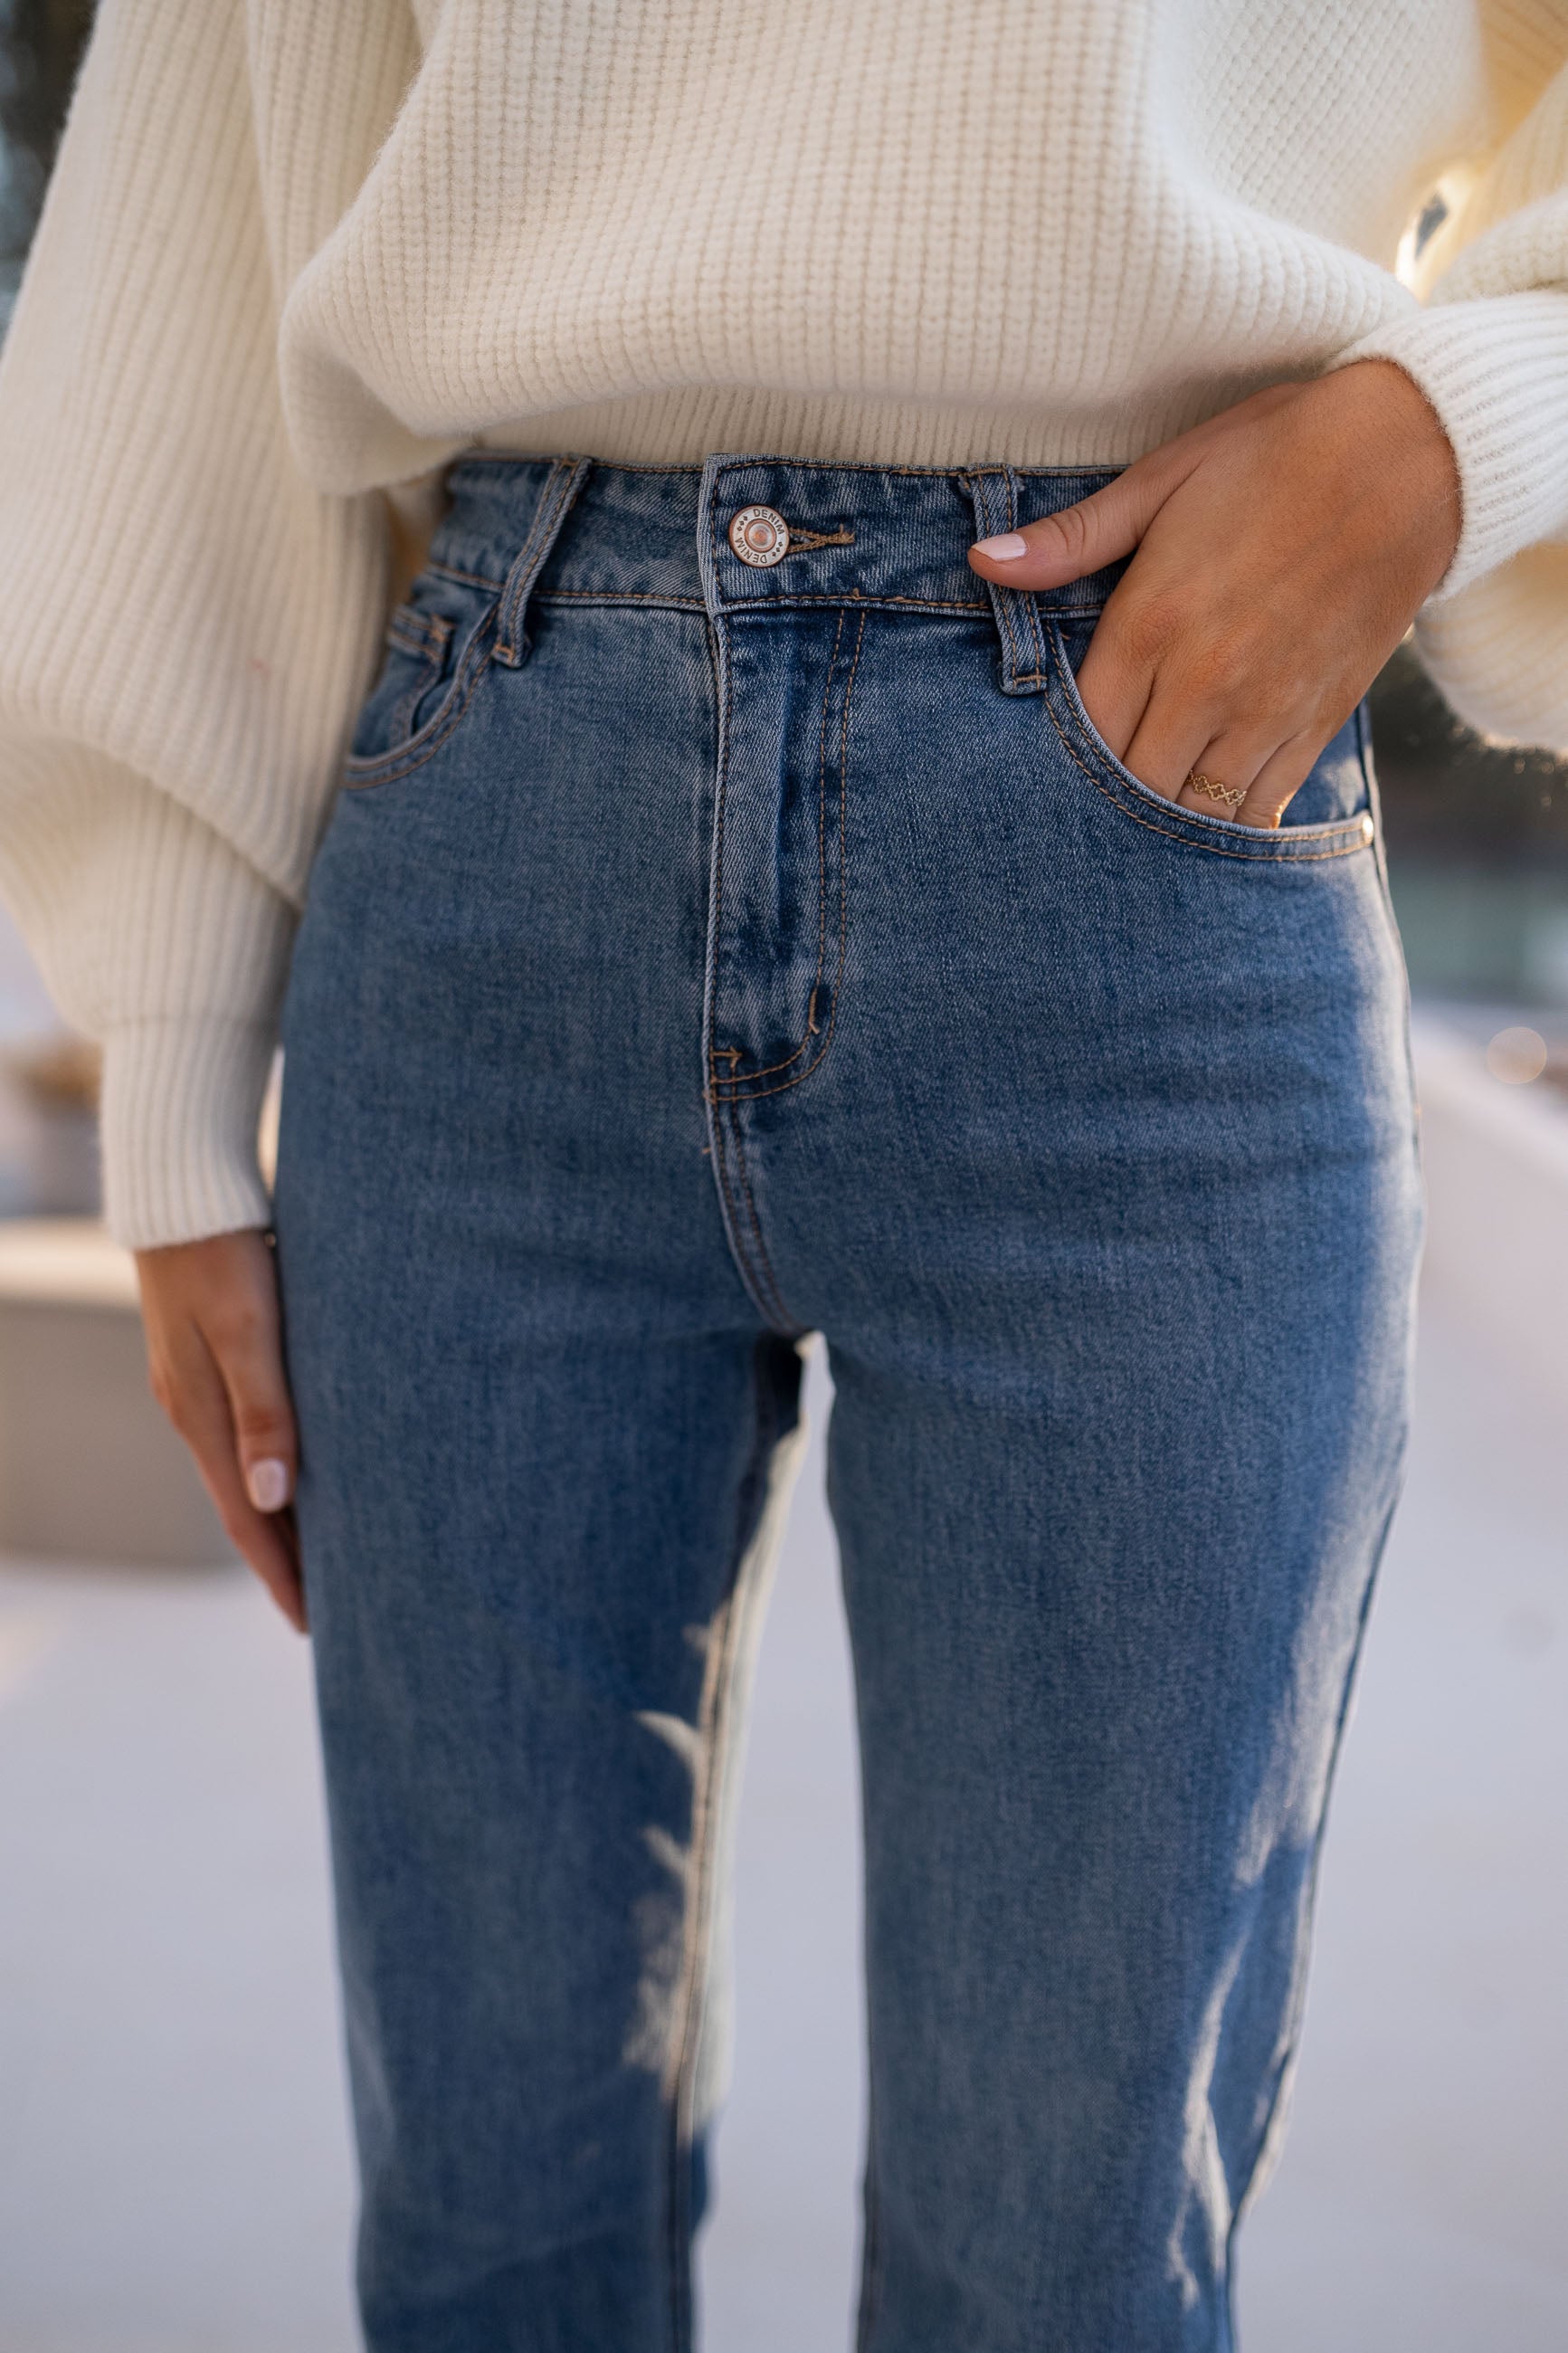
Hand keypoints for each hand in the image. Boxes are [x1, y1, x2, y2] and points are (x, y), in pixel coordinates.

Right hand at [136, 1228, 304, 1630]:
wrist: (180, 1188)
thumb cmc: (224, 1251)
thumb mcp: (246, 1328)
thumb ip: (264, 1409)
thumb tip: (274, 1498)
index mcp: (202, 1413)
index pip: (247, 1518)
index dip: (281, 1573)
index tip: (315, 1624)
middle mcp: (195, 1408)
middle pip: (245, 1505)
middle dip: (283, 1561)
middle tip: (329, 1610)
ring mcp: (198, 1384)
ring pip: (245, 1470)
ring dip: (279, 1518)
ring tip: (322, 1556)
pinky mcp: (211, 1356)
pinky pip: (246, 1433)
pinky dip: (274, 1468)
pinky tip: (299, 1471)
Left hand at [968, 359, 1461, 827]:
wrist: (1409, 459)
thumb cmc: (1273, 458)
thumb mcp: (1162, 481)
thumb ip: (1070, 540)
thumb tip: (982, 562)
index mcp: (1152, 622)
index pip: (1081, 733)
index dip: (1058, 759)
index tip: (1043, 764)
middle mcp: (1205, 681)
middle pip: (1131, 787)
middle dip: (1104, 802)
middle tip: (1083, 806)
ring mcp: (1264, 711)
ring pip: (1193, 812)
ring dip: (1163, 823)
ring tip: (1138, 819)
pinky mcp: (1315, 724)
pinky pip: (1259, 810)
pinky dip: (1227, 823)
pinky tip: (1202, 815)